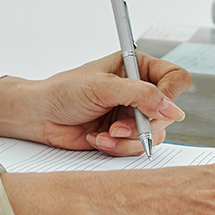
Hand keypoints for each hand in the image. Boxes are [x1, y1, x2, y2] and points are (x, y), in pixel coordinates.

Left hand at [0, 52, 191, 155]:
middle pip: (168, 112)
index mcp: (137, 67)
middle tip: (118, 126)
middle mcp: (139, 90)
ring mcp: (132, 114)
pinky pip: (137, 147)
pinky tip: (98, 139)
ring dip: (128, 139)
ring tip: (104, 134)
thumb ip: (139, 95)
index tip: (158, 107)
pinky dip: (118, 147)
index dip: (171, 94)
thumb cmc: (64, 91)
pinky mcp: (124, 134)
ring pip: (155, 134)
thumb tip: (170, 108)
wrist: (40, 116)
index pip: (174, 78)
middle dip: (142, 125)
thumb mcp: (102, 87)